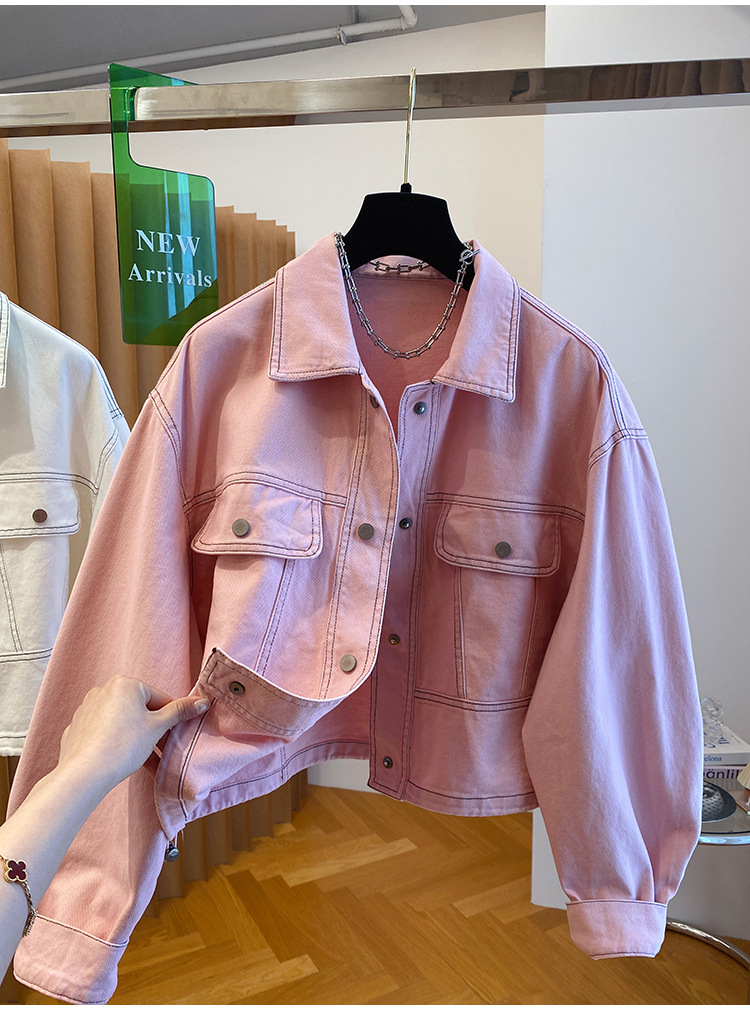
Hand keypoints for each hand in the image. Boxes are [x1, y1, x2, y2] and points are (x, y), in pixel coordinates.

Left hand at [57, 676, 209, 790]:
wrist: (85, 773)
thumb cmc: (124, 745)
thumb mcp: (157, 727)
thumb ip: (180, 711)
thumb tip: (202, 700)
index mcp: (125, 684)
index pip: (159, 698)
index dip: (171, 718)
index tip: (175, 735)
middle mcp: (103, 690)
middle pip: (138, 708)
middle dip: (151, 728)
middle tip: (159, 749)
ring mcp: (86, 708)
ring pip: (120, 720)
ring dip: (133, 736)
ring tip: (139, 757)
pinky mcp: (76, 727)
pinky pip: (102, 731)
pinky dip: (113, 741)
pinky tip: (118, 758)